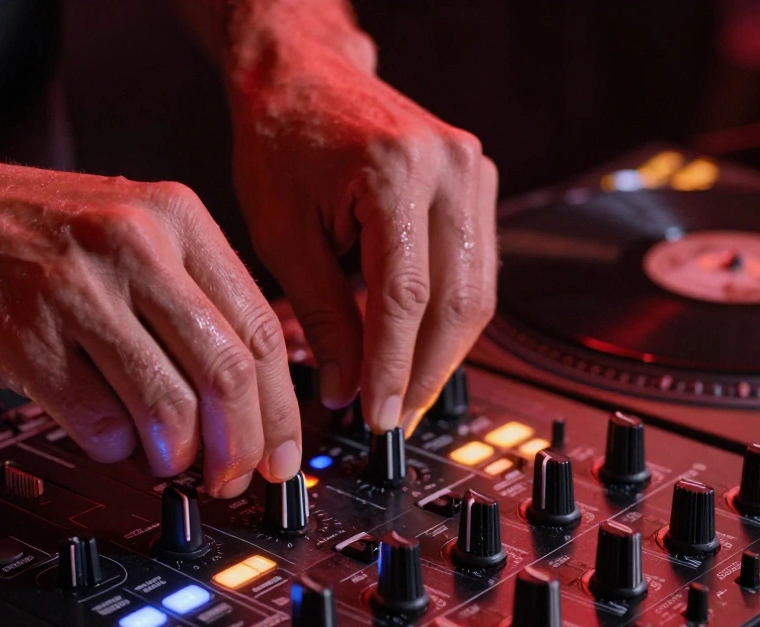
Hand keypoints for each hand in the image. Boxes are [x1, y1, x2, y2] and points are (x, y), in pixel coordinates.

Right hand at [0, 153, 301, 496]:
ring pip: (168, 403)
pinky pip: (96, 420)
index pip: (258, 330)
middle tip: (232, 479)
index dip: (278, 411)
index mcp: (175, 217)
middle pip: (226, 373)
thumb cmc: (24, 226)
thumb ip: (186, 293)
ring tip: (167, 462)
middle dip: (240, 446)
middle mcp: (133, 245)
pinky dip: (113, 446)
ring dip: (178, 456)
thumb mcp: (127, 225)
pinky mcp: (22, 336)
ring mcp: (75, 289)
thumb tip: (245, 393)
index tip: (278, 455)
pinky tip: (107, 436)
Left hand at [229, 39, 497, 432]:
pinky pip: (475, 266)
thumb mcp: (282, 234)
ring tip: (405, 395)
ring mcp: (473, 169)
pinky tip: (420, 350)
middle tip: (393, 417)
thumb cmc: (282, 141)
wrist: (303, 76)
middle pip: (458, 300)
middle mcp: (450, 166)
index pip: (406, 298)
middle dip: (426, 371)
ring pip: (478, 291)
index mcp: (396, 172)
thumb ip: (319, 315)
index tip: (376, 414)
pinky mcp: (476, 179)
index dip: (393, 367)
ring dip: (444, 352)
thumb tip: (342, 389)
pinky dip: (449, 316)